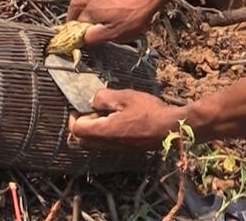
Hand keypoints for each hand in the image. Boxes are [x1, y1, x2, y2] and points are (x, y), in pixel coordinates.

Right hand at [67, 0, 169, 43]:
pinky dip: (98, 7)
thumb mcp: (115, 33)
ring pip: (88, 1)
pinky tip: (109, 15)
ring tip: (94, 22)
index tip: (78, 38)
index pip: (74, 21)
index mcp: (91, 8)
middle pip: (76, 5)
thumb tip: (83, 38)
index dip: (75, 31)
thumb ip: (96, 36)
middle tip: (77, 26)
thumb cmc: (135, 14)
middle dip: (74, 16)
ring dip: (87, 11)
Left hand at [68, 89, 183, 150]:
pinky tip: (116, 119)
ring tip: (104, 113)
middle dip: (80, 125)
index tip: (79, 106)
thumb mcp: (125, 97)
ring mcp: (116, 148)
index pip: (76, 130)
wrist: (171, 128)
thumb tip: (92, 101)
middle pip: (81, 141)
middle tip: (89, 110)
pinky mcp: (125, 148)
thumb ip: (104, 98)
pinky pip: (105, 144)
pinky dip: (103, 133)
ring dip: (92, 130)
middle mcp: (107, 144)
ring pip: (93, 144)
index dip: (74, 117)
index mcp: (104, 131)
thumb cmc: (149, 111)